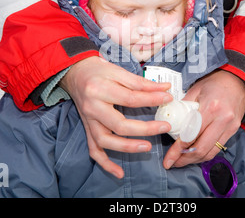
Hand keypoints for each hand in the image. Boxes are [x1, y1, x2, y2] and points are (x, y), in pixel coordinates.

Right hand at [59, 56, 172, 178]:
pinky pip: (94, 150)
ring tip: (147, 147)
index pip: (130, 99)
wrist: (76, 74)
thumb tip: (164, 89)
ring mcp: (88, 121)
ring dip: (126, 147)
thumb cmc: (99, 72)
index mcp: (100, 90)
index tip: (168, 98)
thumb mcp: (119, 71)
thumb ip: (141, 82)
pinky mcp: (88, 129)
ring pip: (105, 141)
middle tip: (164, 127)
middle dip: (144, 128)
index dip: (151, 99)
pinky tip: (119, 172)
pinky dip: (105, 163)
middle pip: (119, 125)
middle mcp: (92, 108)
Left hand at [163, 69, 244, 168]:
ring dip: (194, 159)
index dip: (177, 150)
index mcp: (210, 107)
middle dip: (184, 159)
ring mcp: (229, 126)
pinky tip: (195, 154)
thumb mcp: (195, 89)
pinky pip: (218, 148)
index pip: (190, 135)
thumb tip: (170, 121)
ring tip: (182, 160)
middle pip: (201, 148)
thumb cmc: (215, 83)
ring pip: (210, 152)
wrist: (239, 81)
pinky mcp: (233, 130)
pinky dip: (205, 154)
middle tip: (172, 163)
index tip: (168, 159)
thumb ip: (183, 106)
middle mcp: (222, 119)